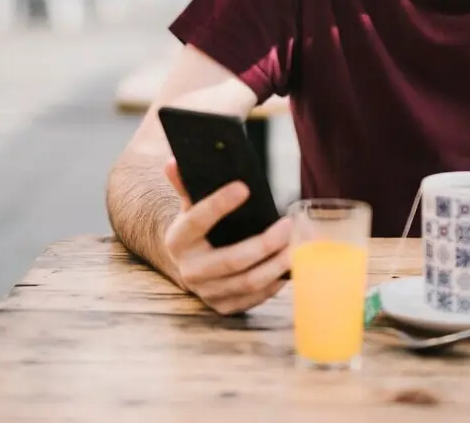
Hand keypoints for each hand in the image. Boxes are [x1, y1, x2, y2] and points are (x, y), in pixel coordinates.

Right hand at [161, 158, 291, 314]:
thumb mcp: (188, 206)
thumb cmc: (196, 229)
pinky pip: (255, 297)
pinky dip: (276, 282)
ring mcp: (207, 292)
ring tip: (296, 245)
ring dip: (277, 264)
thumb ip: (185, 184)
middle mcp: (189, 270)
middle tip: (287, 225)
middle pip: (231, 260)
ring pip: (248, 282)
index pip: (197, 221)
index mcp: (178, 239)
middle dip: (264, 244)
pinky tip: (289, 264)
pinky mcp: (224, 307)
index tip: (244, 187)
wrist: (188, 265)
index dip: (219, 204)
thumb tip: (173, 162)